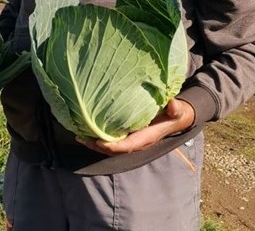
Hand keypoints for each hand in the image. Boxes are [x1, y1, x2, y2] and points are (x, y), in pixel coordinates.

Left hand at [77, 98, 194, 155]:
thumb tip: (173, 105)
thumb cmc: (174, 114)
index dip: (112, 146)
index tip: (97, 141)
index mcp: (145, 138)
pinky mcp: (127, 134)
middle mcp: (136, 142)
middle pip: (113, 149)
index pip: (126, 146)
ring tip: (78, 134)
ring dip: (94, 142)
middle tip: (80, 137)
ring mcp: (130, 139)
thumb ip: (175, 109)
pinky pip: (111, 139)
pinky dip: (98, 136)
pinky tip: (86, 128)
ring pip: (109, 146)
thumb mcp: (177, 110)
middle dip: (96, 146)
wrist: (175, 118)